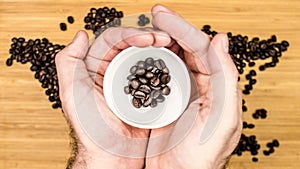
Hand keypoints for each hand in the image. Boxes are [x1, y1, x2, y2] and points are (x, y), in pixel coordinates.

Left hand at [55, 28, 169, 167]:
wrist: (113, 157)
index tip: (148, 38)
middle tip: (165, 38)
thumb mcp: (72, 95)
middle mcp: (114, 71)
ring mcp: (132, 82)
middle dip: (149, 37)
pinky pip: (156, 76)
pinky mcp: (146, 93)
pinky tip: (175, 64)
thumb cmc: (91, 130)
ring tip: (173, 45)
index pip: (113, 40)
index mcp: (96, 67)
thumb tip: (80, 35)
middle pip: (133, 44)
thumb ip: (68, 63)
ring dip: (159, 49)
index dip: (130, 33)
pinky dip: (165, 68)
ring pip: (146, 57)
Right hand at [145, 5, 242, 168]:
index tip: (162, 15)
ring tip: (147, 28)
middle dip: (171, 28)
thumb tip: (220, 40)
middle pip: (186, 47)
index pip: (201, 47)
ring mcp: (181, 91)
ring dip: (160, 41)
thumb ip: (227, 80)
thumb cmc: (201, 156)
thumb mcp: (222, 120)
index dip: (182, 27)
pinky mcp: (164, 99)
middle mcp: (200, 84)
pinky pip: (158, 74)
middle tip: (155, 14)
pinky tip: (140, 53)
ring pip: (171, 58)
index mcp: (216, 86)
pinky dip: (150, 61)